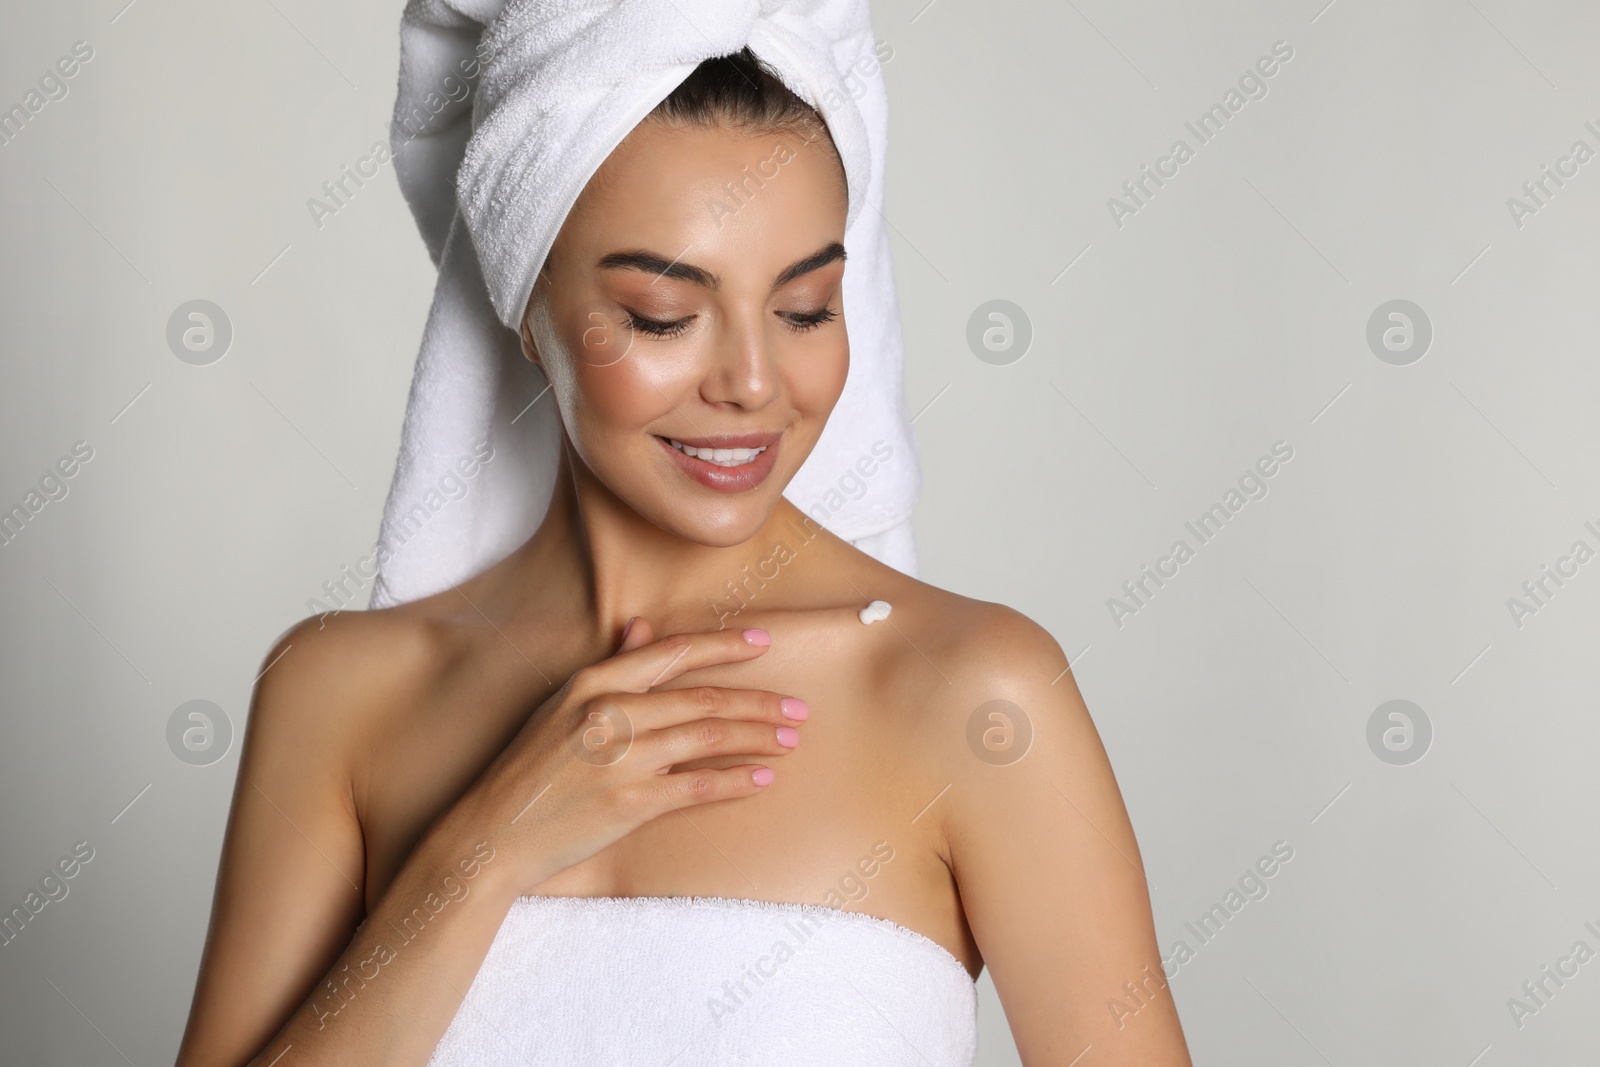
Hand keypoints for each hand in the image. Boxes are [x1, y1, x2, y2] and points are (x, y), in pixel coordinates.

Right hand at [456, 617, 807, 895]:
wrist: (493, 833)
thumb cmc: (528, 769)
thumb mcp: (560, 706)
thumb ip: (609, 667)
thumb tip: (641, 626)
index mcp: (594, 684)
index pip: (674, 653)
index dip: (725, 645)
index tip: (764, 642)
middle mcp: (611, 714)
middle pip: (704, 699)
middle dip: (759, 701)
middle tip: (798, 706)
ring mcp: (622, 758)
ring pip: (710, 738)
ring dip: (758, 737)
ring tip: (790, 738)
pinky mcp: (630, 802)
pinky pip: (700, 786)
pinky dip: (738, 781)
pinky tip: (764, 779)